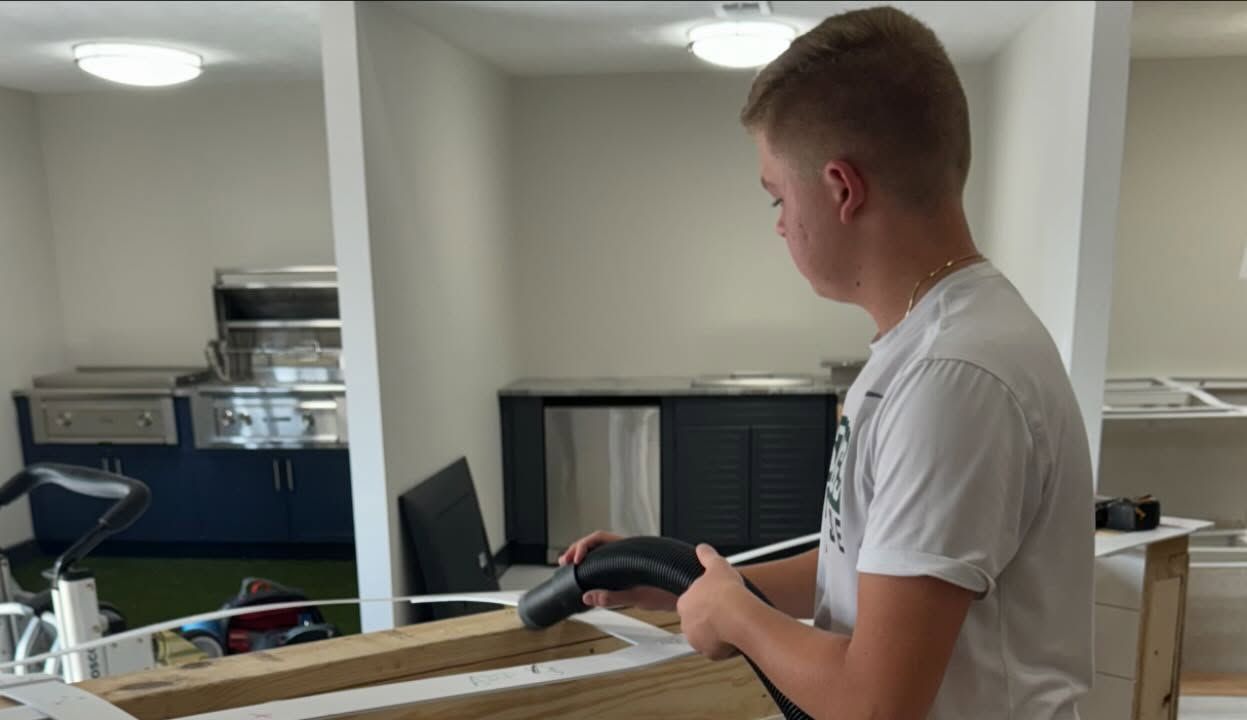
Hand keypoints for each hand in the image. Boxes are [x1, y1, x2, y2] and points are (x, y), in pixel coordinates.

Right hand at [557, 530, 677, 611]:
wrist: (690, 589)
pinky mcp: (637, 566)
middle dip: (579, 549)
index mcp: (630, 551)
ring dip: (589, 555)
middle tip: (566, 561)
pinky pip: (613, 559)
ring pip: (605, 549)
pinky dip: (599, 562)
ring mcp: (634, 557)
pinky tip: (594, 573)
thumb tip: (589, 596)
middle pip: (598, 542)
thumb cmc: (673, 590)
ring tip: (575, 565)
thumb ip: (612, 597)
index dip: (582, 546)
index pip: (599, 539)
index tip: (574, 559)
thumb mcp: (638, 597)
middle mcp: (632, 550)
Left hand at [677, 544, 748, 660]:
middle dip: (710, 618)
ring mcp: (696, 639)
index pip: (691, 603)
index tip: (717, 600)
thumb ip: (707, 556)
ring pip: (706, 637)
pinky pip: (716, 650)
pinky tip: (734, 636)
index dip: (706, 601)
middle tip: (726, 612)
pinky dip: (725, 646)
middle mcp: (686, 622)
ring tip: (732, 624)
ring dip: (716, 633)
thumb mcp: (718, 565)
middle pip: (697, 621)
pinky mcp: (709, 652)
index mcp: (684, 602)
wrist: (740, 614)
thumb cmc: (727, 592)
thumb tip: (702, 548)